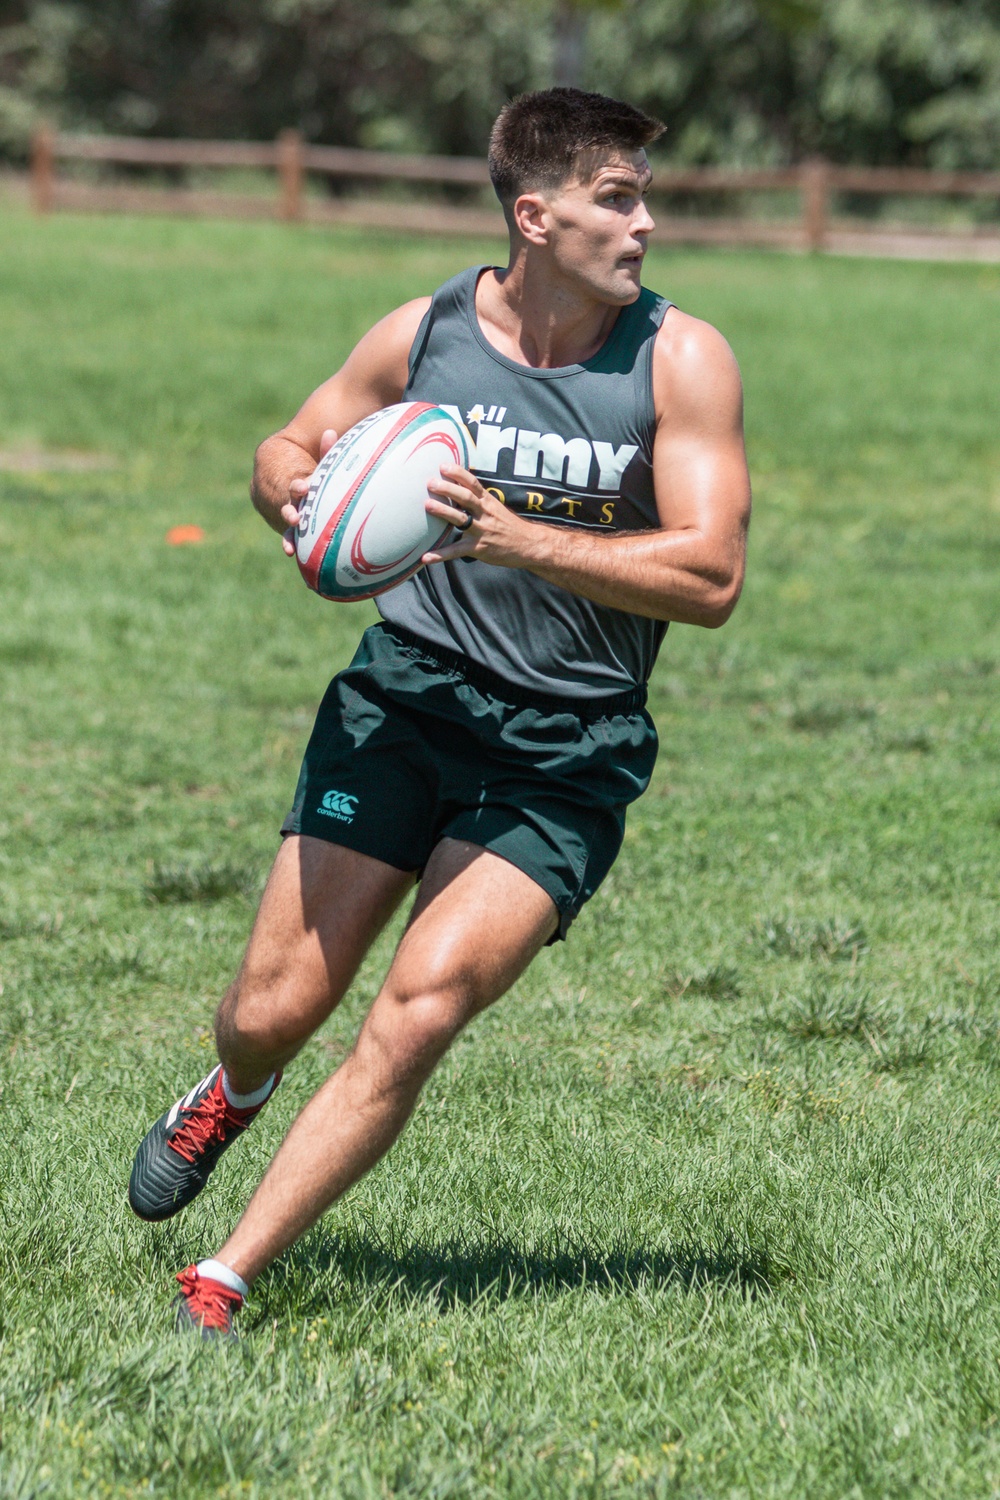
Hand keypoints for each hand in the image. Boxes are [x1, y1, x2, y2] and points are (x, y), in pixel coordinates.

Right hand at [281, 428, 337, 556]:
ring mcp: (290, 513)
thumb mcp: (324, 463)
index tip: (302, 487)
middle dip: (290, 511)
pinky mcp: (293, 527)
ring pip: (287, 522)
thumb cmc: (319, 474)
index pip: (297, 484)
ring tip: (290, 542)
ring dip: (289, 531)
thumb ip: (327, 451)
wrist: (294, 483)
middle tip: (294, 516)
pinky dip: (290, 543)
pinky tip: (290, 552)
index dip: (299, 486)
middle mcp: (291, 500)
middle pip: (289, 505)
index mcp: (299, 484)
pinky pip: (290, 535)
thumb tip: (330, 432)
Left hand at [423, 465, 533, 567]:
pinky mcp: (478, 548)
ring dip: (443, 511)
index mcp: (488, 502)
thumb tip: (459, 489)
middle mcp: (485, 514)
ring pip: (460, 519)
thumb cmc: (510, 526)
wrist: (529, 545)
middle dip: (448, 489)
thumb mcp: (497, 508)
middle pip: (465, 498)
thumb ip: (479, 500)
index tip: (443, 466)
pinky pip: (456, 551)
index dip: (458, 473)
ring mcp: (481, 531)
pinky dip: (440, 555)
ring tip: (427, 505)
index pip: (472, 483)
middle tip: (431, 482)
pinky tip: (425, 557)